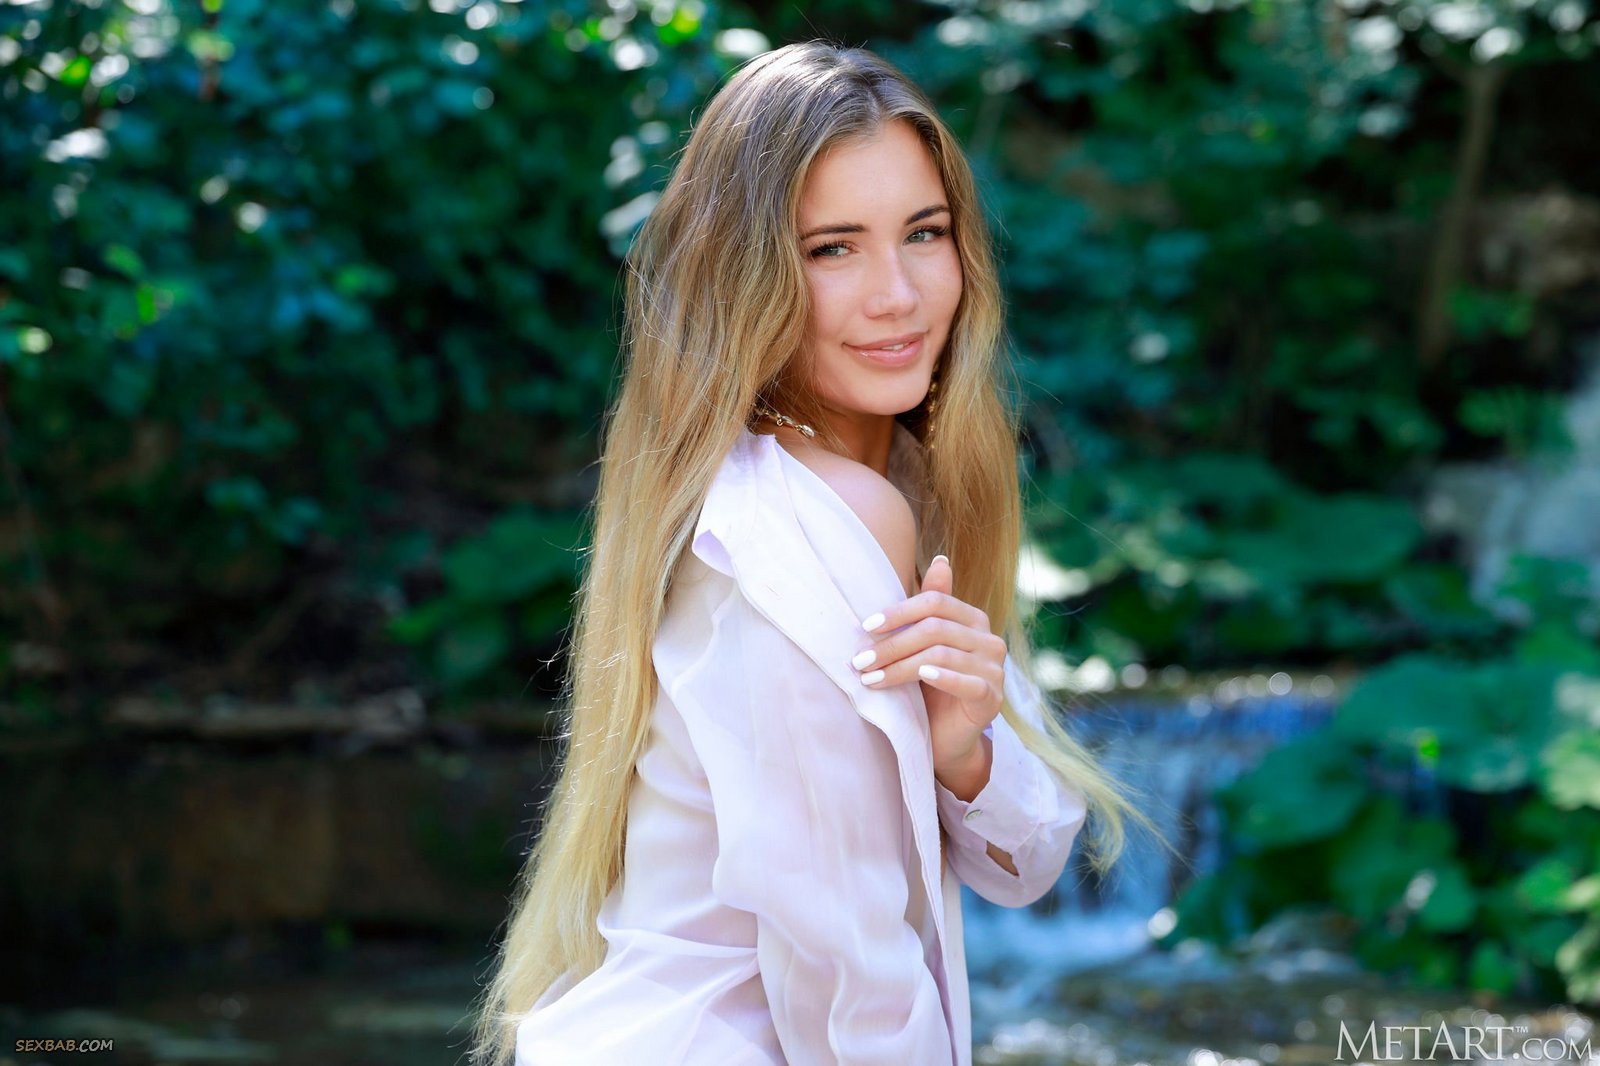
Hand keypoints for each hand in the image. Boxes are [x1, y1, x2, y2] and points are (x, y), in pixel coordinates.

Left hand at [852, 555, 1005, 773]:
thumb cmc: (929, 686)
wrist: (945, 737)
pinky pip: (968, 682)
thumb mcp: (923, 644)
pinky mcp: (993, 698)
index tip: (866, 627)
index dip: (899, 612)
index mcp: (973, 619)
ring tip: (871, 678)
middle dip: (892, 644)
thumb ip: (929, 607)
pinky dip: (943, 677)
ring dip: (900, 666)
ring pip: (942, 655)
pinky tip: (922, 676)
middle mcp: (989, 640)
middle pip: (935, 629)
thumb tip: (941, 558)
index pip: (935, 603)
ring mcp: (995, 669)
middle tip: (860, 660)